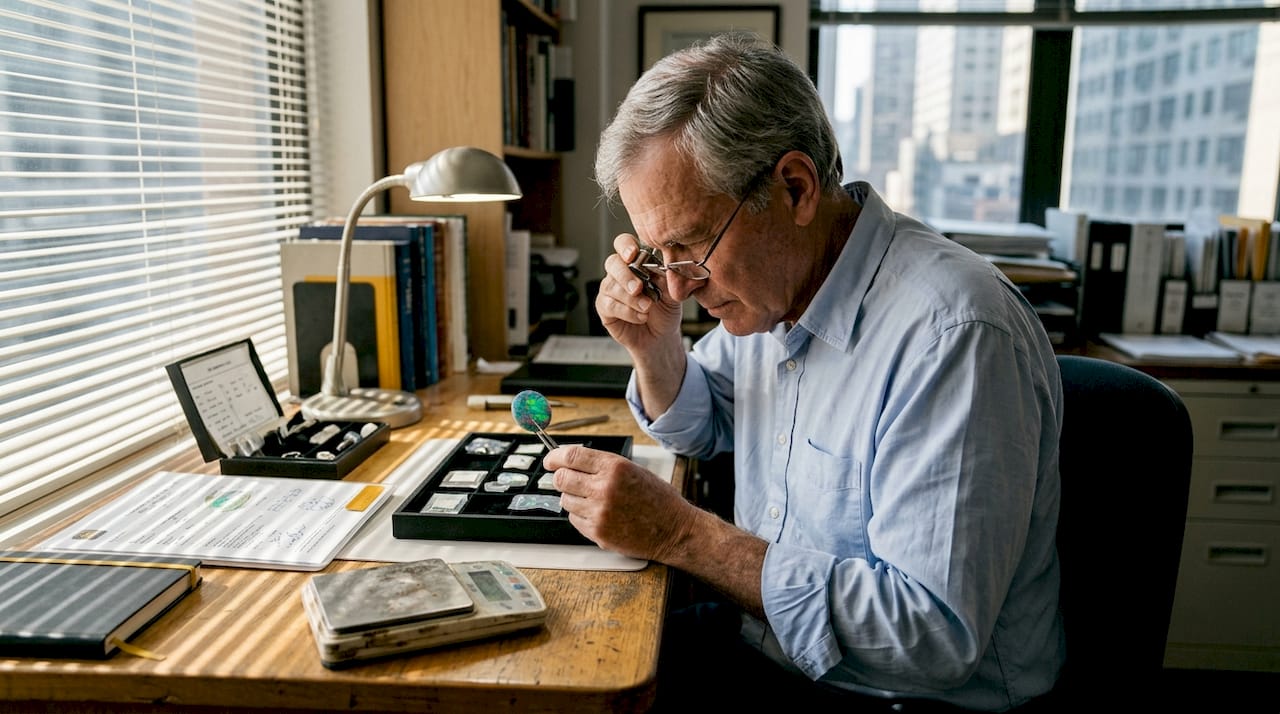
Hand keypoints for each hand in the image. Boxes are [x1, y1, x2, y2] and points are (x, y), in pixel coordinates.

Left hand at [545, 444, 694, 561]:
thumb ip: (602, 465)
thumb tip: (570, 462)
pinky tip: (600, 514)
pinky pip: (574, 520)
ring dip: (573, 498)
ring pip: (565, 500)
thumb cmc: (657, 499)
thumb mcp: (633, 470)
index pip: (571, 456)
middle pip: (561, 478)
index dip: (554, 457)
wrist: (674, 530)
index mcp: (614, 467)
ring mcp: (599, 512)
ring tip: (594, 500)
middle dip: (560, 478)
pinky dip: (581, 516)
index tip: (550, 460)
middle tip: (567, 479)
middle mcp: (604, 488)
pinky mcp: (597, 532)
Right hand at [595, 234, 684, 355]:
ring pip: (611, 286)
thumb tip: (662, 266)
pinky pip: (610, 305)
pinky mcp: (605, 308)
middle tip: (639, 288)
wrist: (662, 335)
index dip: (625, 246)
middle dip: (625, 275)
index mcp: (636, 262)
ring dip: (631, 299)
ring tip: (647, 308)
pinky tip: (641, 317)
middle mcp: (620, 273)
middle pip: (612, 263)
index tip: (633, 254)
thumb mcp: (672, 291)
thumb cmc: (665, 309)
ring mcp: (610, 289)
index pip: (624, 244)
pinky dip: (627, 312)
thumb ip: (665, 277)